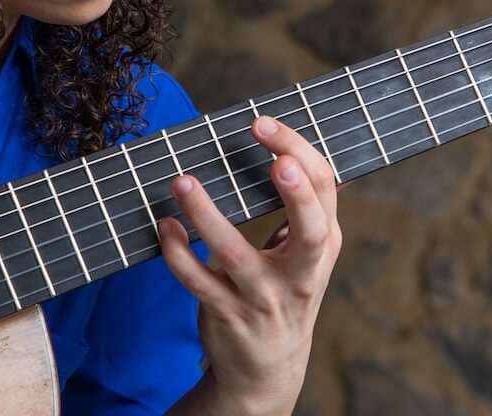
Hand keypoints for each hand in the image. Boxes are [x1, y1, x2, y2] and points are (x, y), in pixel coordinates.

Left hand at [160, 116, 340, 415]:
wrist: (268, 367)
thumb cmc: (286, 292)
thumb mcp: (309, 255)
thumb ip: (308, 209)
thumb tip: (303, 154)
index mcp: (325, 244)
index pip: (323, 190)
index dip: (298, 151)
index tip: (263, 123)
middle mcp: (302, 272)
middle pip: (311, 230)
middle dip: (295, 194)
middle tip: (273, 158)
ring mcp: (264, 297)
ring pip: (236, 254)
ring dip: (207, 216)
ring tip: (182, 181)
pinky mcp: (228, 314)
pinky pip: (198, 282)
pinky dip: (178, 254)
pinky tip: (165, 226)